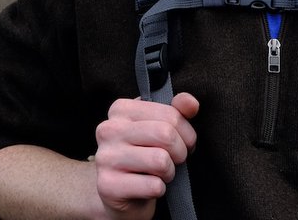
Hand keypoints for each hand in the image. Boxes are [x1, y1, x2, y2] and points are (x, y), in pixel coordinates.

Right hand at [93, 92, 199, 218]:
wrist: (116, 193)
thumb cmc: (142, 155)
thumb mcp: (158, 127)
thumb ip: (177, 111)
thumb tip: (191, 103)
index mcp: (121, 109)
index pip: (170, 114)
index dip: (186, 132)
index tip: (181, 142)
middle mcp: (108, 129)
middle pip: (166, 135)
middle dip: (180, 152)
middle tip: (174, 160)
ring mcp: (106, 157)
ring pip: (161, 161)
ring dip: (169, 172)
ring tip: (160, 173)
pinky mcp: (108, 185)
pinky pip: (153, 186)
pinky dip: (159, 189)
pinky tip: (148, 186)